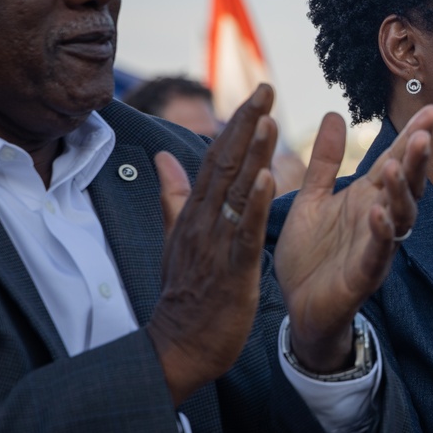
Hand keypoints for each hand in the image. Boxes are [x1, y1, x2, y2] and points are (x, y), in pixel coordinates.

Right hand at [147, 83, 277, 405]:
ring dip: (251, 153)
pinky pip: (243, 231)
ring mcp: (215, 243)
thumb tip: (163, 158)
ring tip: (268, 118)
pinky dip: (252, 204)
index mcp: (195, 213)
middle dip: (247, 124)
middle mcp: (203, 220)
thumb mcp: (176, 239)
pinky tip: (265, 178)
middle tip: (267, 87)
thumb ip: (173, 197)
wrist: (180, 345)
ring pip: (234, 191)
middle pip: (226, 163)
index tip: (258, 93)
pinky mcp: (231, 268)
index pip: (217, 158)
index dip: (237, 124)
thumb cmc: (185, 294)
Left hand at [274, 105, 432, 372]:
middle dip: (417, 162)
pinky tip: (378, 212)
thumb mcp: (312, 198)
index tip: (431, 109)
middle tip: (423, 135)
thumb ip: (324, 160)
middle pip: (408, 186)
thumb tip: (334, 115)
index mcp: (367, 197)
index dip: (413, 137)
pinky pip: (378, 252)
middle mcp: (378, 219)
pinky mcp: (364, 276)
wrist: (297, 307)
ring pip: (400, 218)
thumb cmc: (310, 254)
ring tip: (395, 167)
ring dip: (401, 193)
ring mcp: (375, 248)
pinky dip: (381, 233)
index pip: (396, 161)